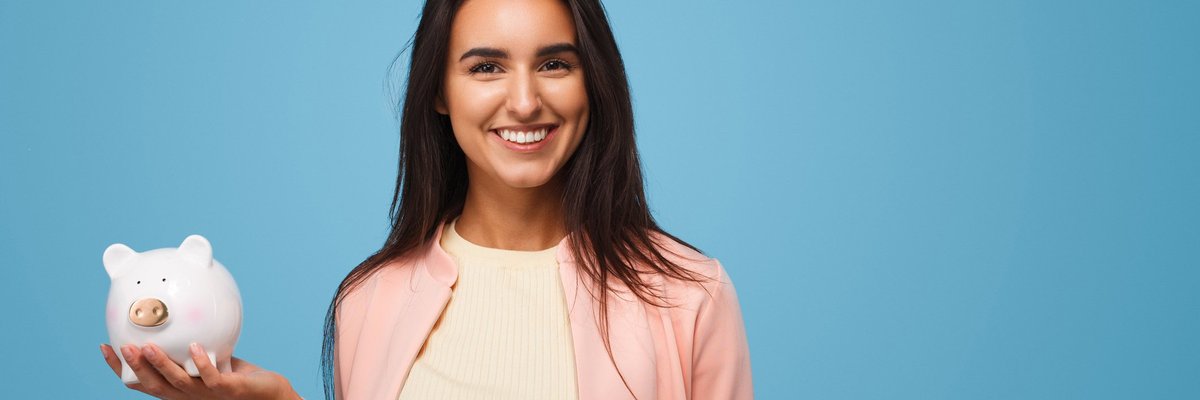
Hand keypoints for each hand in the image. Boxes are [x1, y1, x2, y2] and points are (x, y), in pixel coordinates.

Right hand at [100, 342, 300, 399]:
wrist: (269, 393)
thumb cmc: (238, 375)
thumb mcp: (209, 355)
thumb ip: (191, 342)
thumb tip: (178, 313)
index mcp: (178, 388)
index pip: (142, 381)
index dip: (121, 368)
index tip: (105, 346)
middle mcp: (188, 395)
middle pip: (153, 385)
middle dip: (134, 367)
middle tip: (122, 346)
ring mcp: (207, 395)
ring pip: (177, 382)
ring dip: (161, 364)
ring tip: (148, 346)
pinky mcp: (228, 390)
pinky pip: (211, 378)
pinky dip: (201, 363)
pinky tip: (195, 346)